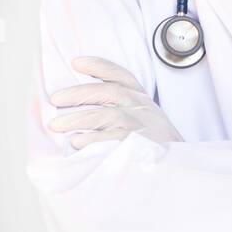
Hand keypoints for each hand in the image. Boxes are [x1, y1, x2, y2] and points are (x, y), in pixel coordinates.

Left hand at [48, 56, 182, 148]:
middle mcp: (143, 109)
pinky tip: (77, 143)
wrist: (178, 169)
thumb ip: (124, 109)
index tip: (77, 62)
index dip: (100, 66)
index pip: (122, 76)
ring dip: (78, 119)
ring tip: (56, 125)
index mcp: (143, 100)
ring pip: (106, 114)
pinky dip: (92, 140)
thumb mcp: (146, 120)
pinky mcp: (139, 146)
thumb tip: (86, 107)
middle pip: (108, 91)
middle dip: (78, 93)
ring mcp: (142, 126)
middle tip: (54, 99)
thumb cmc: (156, 145)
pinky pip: (111, 139)